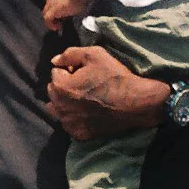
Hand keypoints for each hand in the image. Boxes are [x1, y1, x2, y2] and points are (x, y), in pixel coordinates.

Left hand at [42, 0, 82, 29]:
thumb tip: (77, 5)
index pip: (53, 1)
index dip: (56, 9)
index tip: (62, 14)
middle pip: (47, 8)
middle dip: (53, 15)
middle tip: (60, 21)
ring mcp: (51, 3)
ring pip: (46, 13)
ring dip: (51, 20)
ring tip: (58, 25)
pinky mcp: (53, 10)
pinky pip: (47, 19)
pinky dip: (50, 24)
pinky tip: (56, 28)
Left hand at [47, 45, 168, 139]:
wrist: (134, 103)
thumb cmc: (114, 76)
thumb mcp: (94, 55)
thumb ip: (70, 54)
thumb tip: (54, 61)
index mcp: (60, 87)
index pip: (55, 74)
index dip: (69, 70)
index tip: (84, 72)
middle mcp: (60, 108)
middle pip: (54, 92)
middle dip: (64, 86)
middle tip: (85, 85)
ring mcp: (69, 123)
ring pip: (58, 110)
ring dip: (65, 103)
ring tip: (84, 99)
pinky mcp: (79, 134)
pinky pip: (69, 124)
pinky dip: (74, 117)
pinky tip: (88, 112)